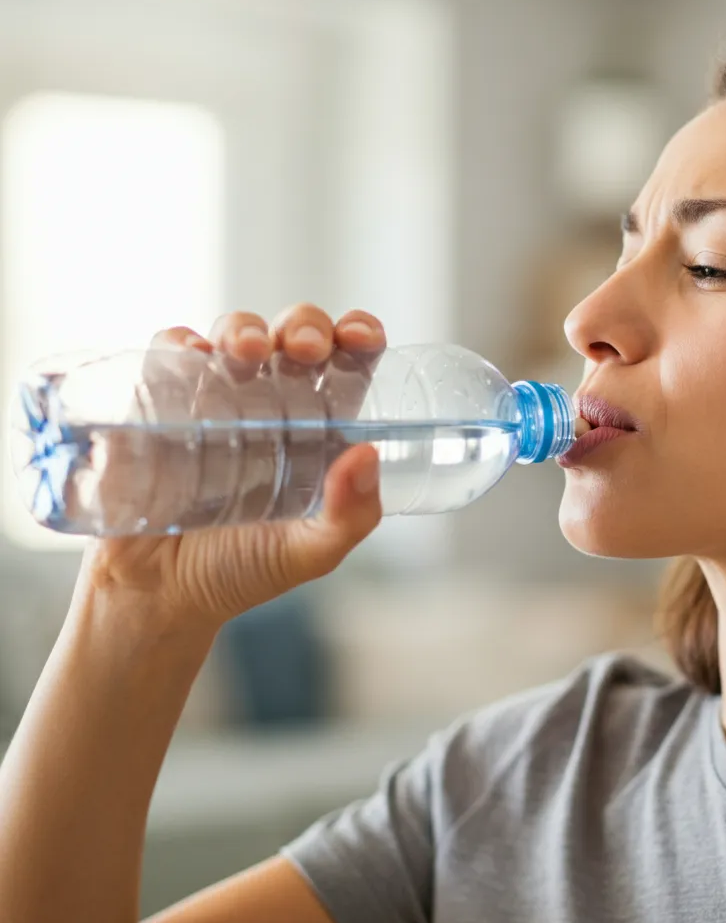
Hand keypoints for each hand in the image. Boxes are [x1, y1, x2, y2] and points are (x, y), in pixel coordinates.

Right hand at [76, 304, 386, 630]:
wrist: (160, 597)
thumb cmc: (243, 570)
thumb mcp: (311, 552)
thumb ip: (350, 515)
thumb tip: (367, 454)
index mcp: (319, 426)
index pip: (347, 364)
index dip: (358, 335)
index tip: (359, 336)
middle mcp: (271, 402)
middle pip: (293, 336)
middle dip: (302, 325)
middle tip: (304, 347)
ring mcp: (216, 397)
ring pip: (233, 333)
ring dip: (242, 327)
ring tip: (246, 351)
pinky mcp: (160, 403)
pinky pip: (168, 354)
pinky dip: (179, 343)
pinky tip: (192, 354)